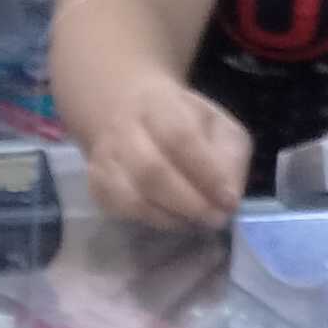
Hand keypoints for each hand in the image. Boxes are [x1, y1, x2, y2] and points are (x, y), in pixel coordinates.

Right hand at [78, 74, 251, 229]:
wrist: (125, 109)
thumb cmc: (181, 121)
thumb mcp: (217, 124)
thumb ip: (229, 157)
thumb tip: (228, 197)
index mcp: (158, 104)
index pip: (180, 138)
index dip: (207, 173)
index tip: (228, 200)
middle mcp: (123, 130)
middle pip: (152, 172)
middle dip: (190, 203)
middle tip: (215, 219)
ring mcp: (105, 160)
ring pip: (134, 198)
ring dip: (172, 217)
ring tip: (198, 222)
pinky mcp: (97, 185)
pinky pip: (123, 212)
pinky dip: (154, 221)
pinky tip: (174, 219)